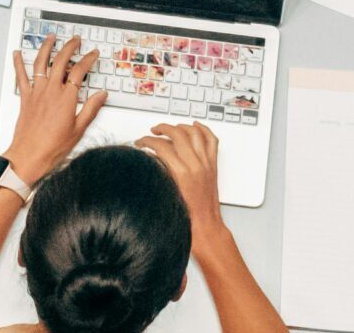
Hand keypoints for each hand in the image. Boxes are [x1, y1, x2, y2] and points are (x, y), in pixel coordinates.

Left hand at [4, 33, 106, 184]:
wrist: (31, 154)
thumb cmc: (55, 146)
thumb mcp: (79, 129)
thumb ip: (91, 109)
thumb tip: (102, 94)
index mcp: (66, 98)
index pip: (80, 72)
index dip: (87, 60)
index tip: (93, 53)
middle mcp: (50, 90)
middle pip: (60, 62)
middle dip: (69, 48)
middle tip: (75, 40)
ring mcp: (36, 92)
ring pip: (41, 63)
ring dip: (46, 48)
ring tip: (51, 37)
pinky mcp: (25, 96)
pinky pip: (21, 75)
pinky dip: (19, 63)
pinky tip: (17, 53)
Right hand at [135, 121, 227, 241]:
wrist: (205, 226)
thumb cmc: (186, 215)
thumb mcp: (165, 190)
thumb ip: (158, 169)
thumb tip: (150, 156)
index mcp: (182, 172)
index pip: (161, 145)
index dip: (147, 141)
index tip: (141, 143)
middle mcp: (196, 165)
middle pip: (177, 133)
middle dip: (161, 128)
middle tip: (153, 132)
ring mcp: (206, 164)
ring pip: (194, 133)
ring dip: (180, 126)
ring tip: (171, 127)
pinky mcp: (213, 165)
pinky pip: (212, 141)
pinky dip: (204, 130)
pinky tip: (195, 127)